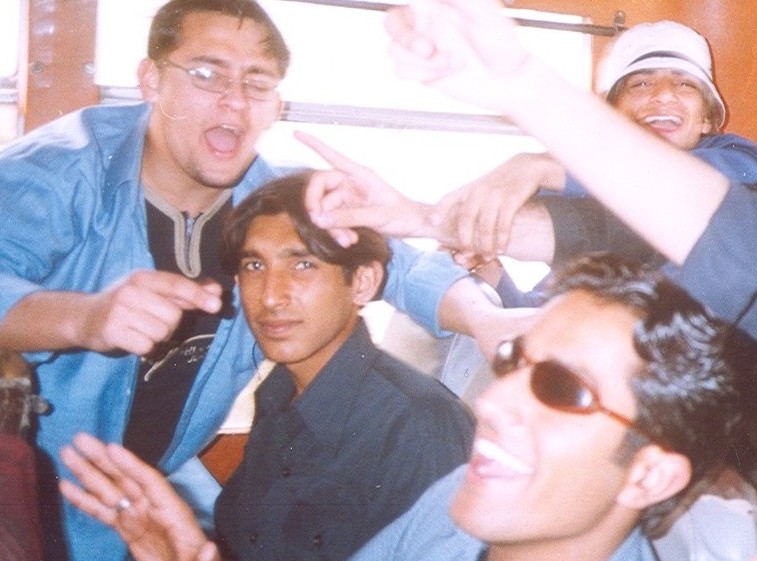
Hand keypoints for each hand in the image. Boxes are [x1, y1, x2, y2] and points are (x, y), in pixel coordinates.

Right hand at [60, 433, 219, 560]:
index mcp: (173, 512)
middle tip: (80, 439)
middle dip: (102, 459)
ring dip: (88, 472)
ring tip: (68, 453)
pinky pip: (103, 512)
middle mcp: (154, 508)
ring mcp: (139, 517)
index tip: (111, 447)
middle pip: (125, 478)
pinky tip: (68, 486)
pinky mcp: (128, 529)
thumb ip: (203, 557)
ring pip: (109, 490)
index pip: (150, 482)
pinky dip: (85, 500)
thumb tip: (210, 547)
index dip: (130, 465)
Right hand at [79, 270, 222, 355]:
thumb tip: (217, 291)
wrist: (84, 317)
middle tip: (150, 321)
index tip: (217, 304)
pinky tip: (131, 338)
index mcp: (143, 278)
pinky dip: (143, 347)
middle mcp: (131, 291)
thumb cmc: (127, 304)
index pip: (176, 284)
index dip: (198, 294)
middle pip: (173, 315)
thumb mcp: (152, 292)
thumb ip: (184, 293)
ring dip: (156, 337)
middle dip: (169, 324)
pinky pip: (146, 346)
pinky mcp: (112, 331)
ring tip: (140, 329)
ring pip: (161, 332)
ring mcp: (120, 311)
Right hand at [297, 131, 435, 244]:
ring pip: (326, 208)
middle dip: (315, 203)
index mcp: (361, 175)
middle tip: (316, 221)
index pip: (333, 155)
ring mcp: (350, 199)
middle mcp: (352, 183)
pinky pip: (334, 220)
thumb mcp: (378, 216)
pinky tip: (350, 241)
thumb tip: (319, 219)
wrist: (416, 226)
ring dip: (331, 226)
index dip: (313, 144)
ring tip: (346, 241)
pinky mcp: (350, 213)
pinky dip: (337, 231)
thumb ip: (349, 217)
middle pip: (320, 185)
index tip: (295, 133)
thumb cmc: (404, 215)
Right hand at [384, 0, 531, 111]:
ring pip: (395, 50)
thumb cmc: (501, 43)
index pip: (410, 0)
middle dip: (405, 38)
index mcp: (437, 3)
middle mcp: (426, 23)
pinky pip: (402, 70)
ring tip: (455, 61)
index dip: (406, 5)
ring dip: (426, 62)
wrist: (506, 81)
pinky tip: (447, 71)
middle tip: (428, 49)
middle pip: (392, 23)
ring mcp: (422, 48)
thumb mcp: (483, 12)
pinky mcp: (421, 70)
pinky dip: (425, 74)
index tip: (418, 11)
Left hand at [432, 153, 565, 256]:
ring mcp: (495, 193)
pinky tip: (502, 248)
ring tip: (488, 256)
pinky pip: (504, 222)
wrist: (526, 167)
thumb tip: (448, 225)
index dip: (439, 209)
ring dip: (486, 243)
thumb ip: (466, 202)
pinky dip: (502, 238)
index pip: (449, 198)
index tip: (432, 222)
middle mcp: (479, 190)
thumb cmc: (499, 184)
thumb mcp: (480, 187)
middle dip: (465, 239)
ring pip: (486, 224)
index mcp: (469, 188)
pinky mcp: (512, 198)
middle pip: (466, 218)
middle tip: (467, 255)